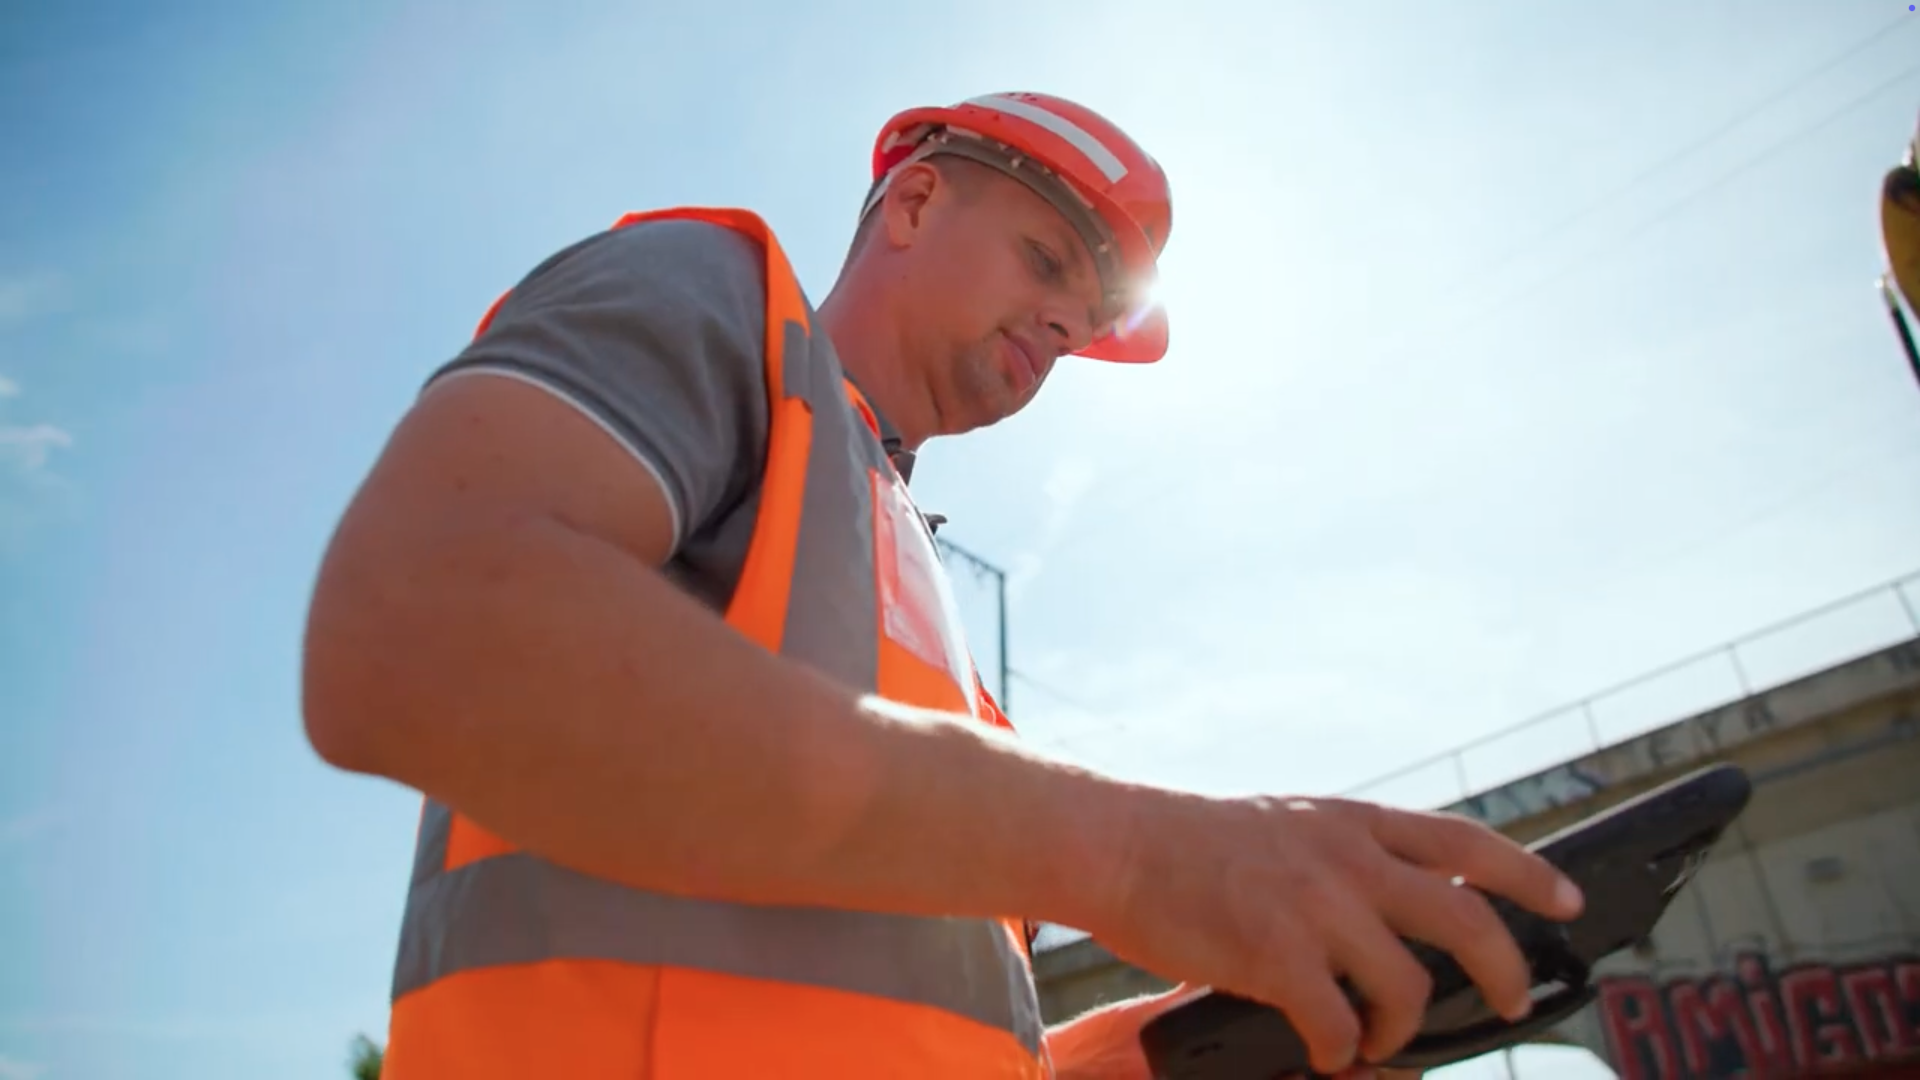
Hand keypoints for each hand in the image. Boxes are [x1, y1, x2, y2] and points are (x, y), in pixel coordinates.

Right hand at [1084, 792, 1582, 1074]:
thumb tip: (1395, 915)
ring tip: (1376, 1039)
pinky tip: (1324, 1048)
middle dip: (1504, 967)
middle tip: (1511, 998)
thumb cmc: (1190, 844)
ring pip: (1407, 983)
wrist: (1117, 844)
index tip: (1568, 900)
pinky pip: (1338, 1024)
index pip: (1465, 842)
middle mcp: (1345, 858)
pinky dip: (1340, 1048)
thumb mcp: (1286, 824)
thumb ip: (1342, 858)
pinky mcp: (1275, 954)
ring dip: (1402, 1025)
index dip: (1528, 874)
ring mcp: (1313, 905)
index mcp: (1350, 822)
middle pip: (1464, 916)